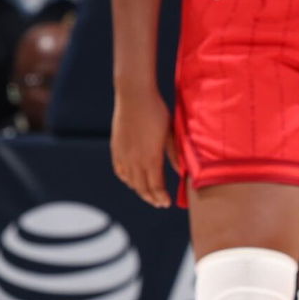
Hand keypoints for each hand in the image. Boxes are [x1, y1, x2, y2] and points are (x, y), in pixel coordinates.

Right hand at [111, 85, 175, 207]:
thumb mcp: (170, 134)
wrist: (134, 95)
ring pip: (130, 181)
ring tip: (148, 194)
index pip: (155, 186)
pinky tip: (132, 181)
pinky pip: (120, 171)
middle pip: (142, 187)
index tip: (166, 203)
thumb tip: (182, 172)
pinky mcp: (116, 148)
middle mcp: (135, 160)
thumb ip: (174, 155)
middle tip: (159, 203)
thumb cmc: (156, 112)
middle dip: (151, 198)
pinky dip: (127, 179)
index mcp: (150, 158)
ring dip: (139, 190)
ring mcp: (123, 155)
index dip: (161, 197)